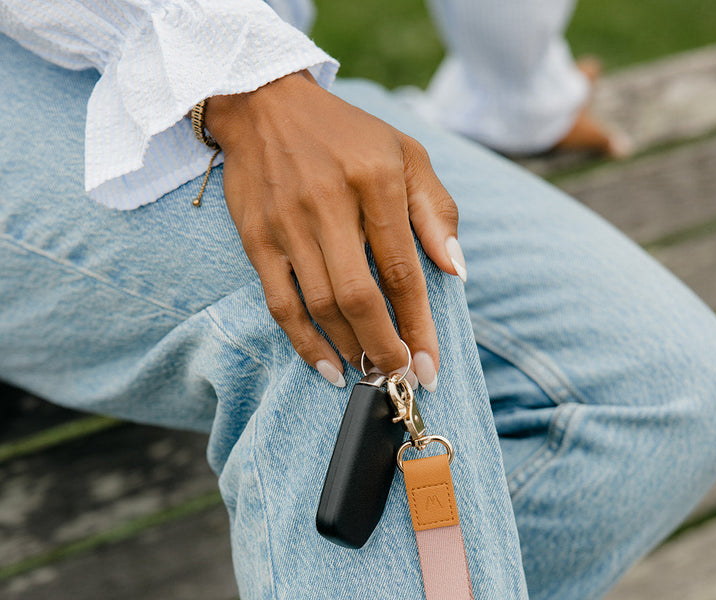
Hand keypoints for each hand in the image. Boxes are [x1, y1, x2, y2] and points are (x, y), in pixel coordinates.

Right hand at [205, 73, 464, 389]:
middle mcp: (330, 202)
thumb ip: (436, 210)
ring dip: (350, 349)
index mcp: (375, 178)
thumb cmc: (347, 135)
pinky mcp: (258, 239)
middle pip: (359, 297)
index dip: (418, 324)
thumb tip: (456, 270)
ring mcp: (289, 223)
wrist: (264, 103)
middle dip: (384, 347)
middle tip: (399, 378)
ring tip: (371, 371)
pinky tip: (328, 367)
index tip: (429, 365)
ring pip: (321, 306)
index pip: (402, 268)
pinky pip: (282, 305)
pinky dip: (305, 342)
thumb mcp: (405, 153)